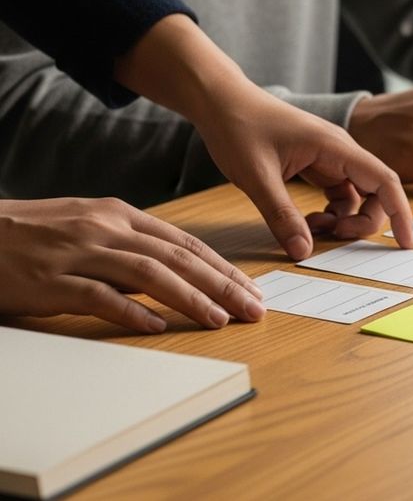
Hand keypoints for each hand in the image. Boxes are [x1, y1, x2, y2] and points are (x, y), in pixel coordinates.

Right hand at [0, 198, 264, 332]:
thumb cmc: (31, 235)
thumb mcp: (87, 227)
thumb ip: (129, 246)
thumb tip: (175, 274)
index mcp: (116, 214)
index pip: (184, 242)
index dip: (222, 267)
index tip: (250, 288)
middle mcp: (103, 228)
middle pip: (177, 257)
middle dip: (222, 285)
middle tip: (253, 308)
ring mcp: (77, 252)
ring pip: (148, 274)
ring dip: (190, 299)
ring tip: (220, 320)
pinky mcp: (49, 280)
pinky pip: (98, 296)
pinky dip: (131, 312)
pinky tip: (157, 327)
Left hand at [115, 15, 412, 257]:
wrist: (219, 100)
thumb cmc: (238, 126)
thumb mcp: (256, 176)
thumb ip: (281, 215)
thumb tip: (304, 252)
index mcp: (335, 146)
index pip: (385, 181)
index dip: (400, 213)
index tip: (405, 244)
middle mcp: (340, 151)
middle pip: (376, 192)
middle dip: (363, 222)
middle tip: (331, 237)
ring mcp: (330, 157)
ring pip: (357, 196)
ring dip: (344, 219)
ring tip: (311, 227)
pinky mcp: (317, 164)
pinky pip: (338, 194)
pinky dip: (330, 212)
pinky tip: (305, 218)